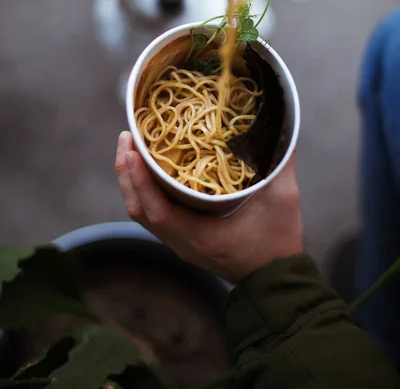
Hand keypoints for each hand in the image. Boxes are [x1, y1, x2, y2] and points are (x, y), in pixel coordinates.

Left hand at [115, 131, 302, 282]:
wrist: (275, 282)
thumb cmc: (278, 244)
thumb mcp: (283, 201)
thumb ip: (281, 164)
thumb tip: (282, 129)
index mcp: (201, 236)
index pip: (157, 210)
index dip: (140, 180)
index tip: (132, 150)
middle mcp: (183, 242)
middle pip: (139, 209)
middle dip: (127, 173)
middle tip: (126, 139)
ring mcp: (181, 243)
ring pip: (142, 213)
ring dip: (132, 182)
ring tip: (130, 149)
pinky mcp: (184, 240)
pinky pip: (153, 215)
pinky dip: (144, 192)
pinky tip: (148, 171)